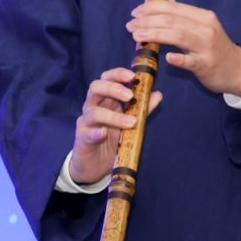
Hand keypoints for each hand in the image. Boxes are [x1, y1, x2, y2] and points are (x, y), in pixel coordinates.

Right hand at [68, 67, 163, 185]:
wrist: (94, 166)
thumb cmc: (111, 141)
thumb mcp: (128, 124)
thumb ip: (141, 109)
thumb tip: (157, 94)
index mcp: (105, 101)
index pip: (106, 79)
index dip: (117, 74)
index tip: (133, 76)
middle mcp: (92, 108)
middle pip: (95, 88)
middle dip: (113, 89)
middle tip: (130, 96)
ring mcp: (86, 123)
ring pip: (93, 112)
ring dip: (113, 116)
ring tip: (132, 122)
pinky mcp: (82, 139)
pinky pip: (87, 133)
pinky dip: (95, 132)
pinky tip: (103, 134)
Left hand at [127, 0, 240, 96]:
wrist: (237, 70)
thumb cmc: (214, 47)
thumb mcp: (201, 26)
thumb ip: (182, 13)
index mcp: (202, 16)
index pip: (173, 8)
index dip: (151, 8)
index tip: (135, 13)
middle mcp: (206, 28)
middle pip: (172, 20)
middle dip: (147, 21)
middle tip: (130, 26)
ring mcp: (207, 47)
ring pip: (178, 36)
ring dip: (155, 34)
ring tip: (137, 37)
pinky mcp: (207, 65)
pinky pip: (191, 61)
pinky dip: (179, 58)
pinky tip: (167, 57)